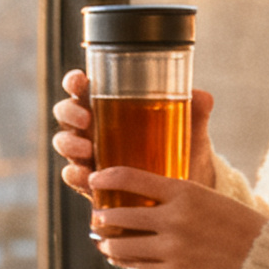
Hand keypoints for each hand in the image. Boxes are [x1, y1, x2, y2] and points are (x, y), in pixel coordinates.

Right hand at [51, 73, 217, 199]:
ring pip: (65, 143)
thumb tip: (203, 97)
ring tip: (87, 151)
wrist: (184, 188)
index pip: (85, 88)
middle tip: (85, 119)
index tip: (81, 80)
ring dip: (69, 145)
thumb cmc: (180, 148)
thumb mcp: (189, 129)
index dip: (75, 81)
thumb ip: (196, 110)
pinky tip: (87, 178)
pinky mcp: (93, 181)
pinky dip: (75, 176)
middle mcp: (95, 128)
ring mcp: (90, 154)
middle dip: (69, 113)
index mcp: (111, 107)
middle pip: (67, 113)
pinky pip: (74, 177)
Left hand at [88, 169, 268, 268]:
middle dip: (103, 217)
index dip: (105, 177)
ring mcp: (173, 249)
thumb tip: (144, 197)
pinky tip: (133, 264)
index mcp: (184, 192)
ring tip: (107, 245)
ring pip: (123, 248)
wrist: (264, 259)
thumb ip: (177, 196)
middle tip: (98, 217)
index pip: (130, 178)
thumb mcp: (209, 198)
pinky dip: (133, 266)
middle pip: (119, 216)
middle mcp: (174, 219)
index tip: (95, 179)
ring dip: (109, 246)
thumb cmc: (239, 224)